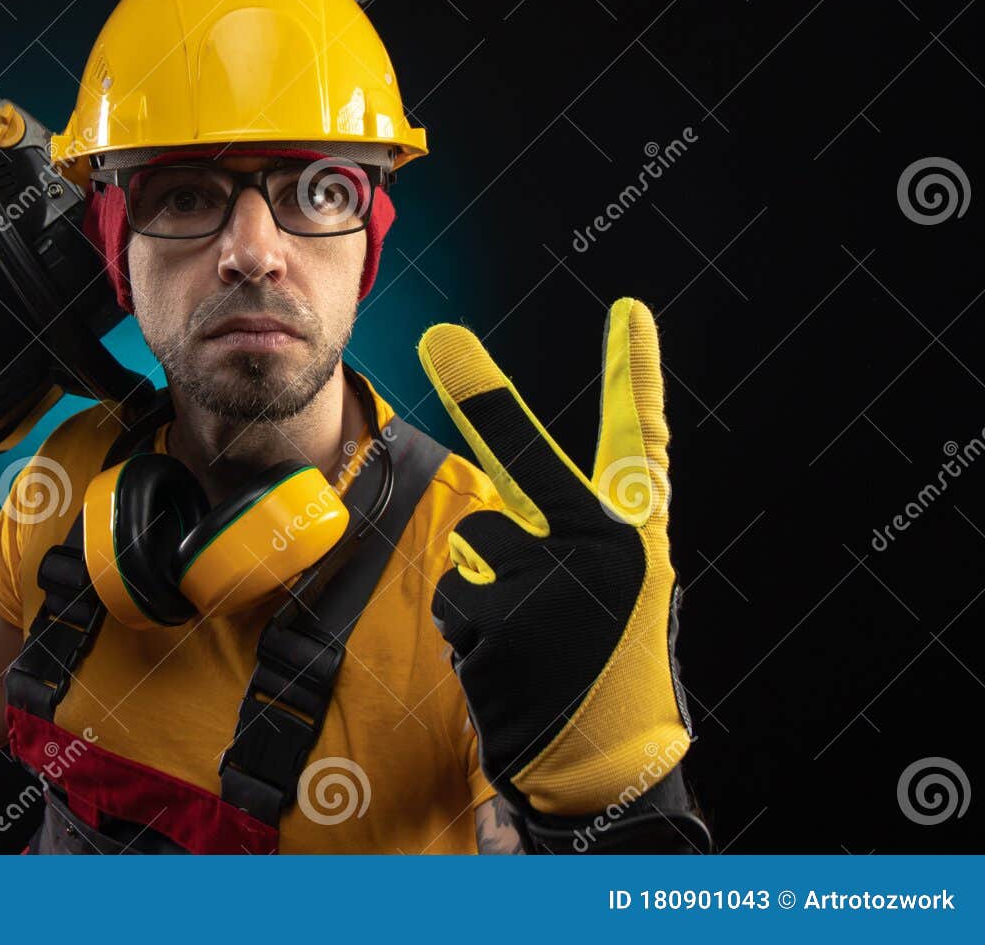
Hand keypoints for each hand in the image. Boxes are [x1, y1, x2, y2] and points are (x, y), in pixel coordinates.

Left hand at [418, 298, 693, 817]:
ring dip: (483, 590)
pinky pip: (454, 596)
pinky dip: (467, 630)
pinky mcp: (502, 621)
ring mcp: (550, 584)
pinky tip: (507, 666)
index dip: (633, 375)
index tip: (629, 312)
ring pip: (476, 546)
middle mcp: (602, 549)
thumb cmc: (604, 671)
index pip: (640, 441)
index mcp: (634, 537)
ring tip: (528, 641)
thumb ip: (570, 541)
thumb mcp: (613, 596)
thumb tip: (490, 514)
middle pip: (522, 459)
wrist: (606, 767)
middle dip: (482, 391)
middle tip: (441, 332)